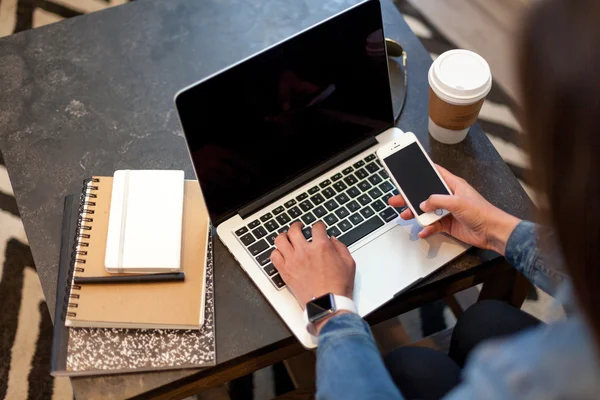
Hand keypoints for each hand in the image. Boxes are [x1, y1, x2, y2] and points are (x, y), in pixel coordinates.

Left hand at [270, 221, 355, 316]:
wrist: (327, 304)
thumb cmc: (338, 287)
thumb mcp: (349, 264)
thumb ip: (340, 248)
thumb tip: (333, 239)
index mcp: (322, 247)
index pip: (317, 227)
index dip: (318, 225)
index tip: (319, 228)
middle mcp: (305, 251)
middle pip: (294, 230)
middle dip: (297, 226)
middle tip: (299, 227)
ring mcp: (293, 261)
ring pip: (280, 240)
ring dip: (284, 236)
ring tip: (287, 237)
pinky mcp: (285, 272)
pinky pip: (274, 256)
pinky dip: (276, 252)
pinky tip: (282, 253)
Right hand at [388, 165, 520, 254]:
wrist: (493, 232)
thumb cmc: (482, 213)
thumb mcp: (457, 202)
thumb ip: (437, 200)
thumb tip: (423, 203)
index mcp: (453, 185)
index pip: (435, 173)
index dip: (422, 170)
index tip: (408, 169)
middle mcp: (449, 197)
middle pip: (425, 194)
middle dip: (410, 196)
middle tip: (397, 199)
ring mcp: (447, 211)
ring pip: (426, 210)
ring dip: (416, 214)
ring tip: (405, 215)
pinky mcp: (448, 224)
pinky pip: (433, 225)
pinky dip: (426, 228)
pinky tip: (423, 231)